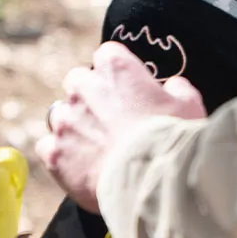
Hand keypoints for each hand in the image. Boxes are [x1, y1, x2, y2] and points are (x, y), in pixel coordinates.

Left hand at [36, 42, 206, 212]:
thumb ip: (176, 89)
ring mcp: (65, 121)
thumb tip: (172, 87)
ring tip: (95, 147)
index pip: (107, 55)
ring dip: (72, 125)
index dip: (116, 74)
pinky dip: (60, 154)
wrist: (154, 181)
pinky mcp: (54, 153)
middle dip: (89, 95)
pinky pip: (47, 147)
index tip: (126, 89)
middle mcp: (83, 88)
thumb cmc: (174, 140)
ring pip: (58, 114)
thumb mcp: (189, 105)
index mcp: (115, 68)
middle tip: (110, 119)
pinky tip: (79, 166)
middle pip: (77, 80)